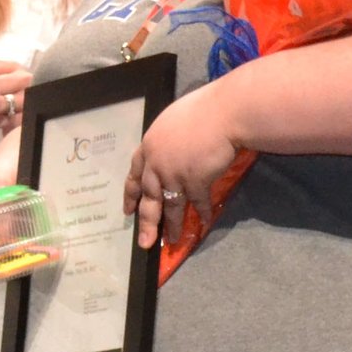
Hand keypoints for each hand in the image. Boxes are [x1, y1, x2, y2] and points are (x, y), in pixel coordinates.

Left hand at [123, 83, 236, 249]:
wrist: (223, 113)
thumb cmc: (203, 110)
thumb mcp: (174, 121)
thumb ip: (168, 140)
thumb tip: (173, 150)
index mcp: (149, 146)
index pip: (134, 174)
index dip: (131, 194)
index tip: (128, 211)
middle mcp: (157, 163)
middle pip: (149, 197)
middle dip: (146, 221)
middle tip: (144, 242)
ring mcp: (174, 174)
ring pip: (171, 206)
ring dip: (172, 225)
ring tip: (173, 241)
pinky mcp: (195, 182)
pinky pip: (197, 203)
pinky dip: (203, 213)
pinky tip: (205, 222)